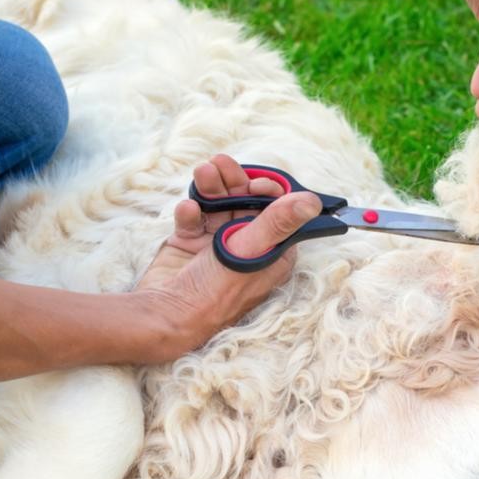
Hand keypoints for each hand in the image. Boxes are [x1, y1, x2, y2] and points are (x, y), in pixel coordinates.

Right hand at [135, 154, 319, 359]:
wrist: (166, 315)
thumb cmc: (215, 292)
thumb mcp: (251, 251)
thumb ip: (279, 222)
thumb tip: (313, 202)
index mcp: (270, 253)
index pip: (277, 212)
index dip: (267, 192)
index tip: (255, 184)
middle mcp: (246, 248)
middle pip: (244, 202)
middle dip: (233, 181)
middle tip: (220, 164)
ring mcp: (215, 245)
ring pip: (217, 204)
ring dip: (210, 187)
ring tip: (202, 172)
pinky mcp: (189, 244)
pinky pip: (193, 218)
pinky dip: (190, 211)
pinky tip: (188, 210)